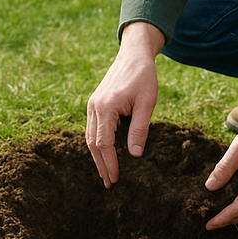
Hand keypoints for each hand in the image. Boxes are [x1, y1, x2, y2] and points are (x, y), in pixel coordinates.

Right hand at [86, 21, 165, 186]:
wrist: (133, 54)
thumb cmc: (144, 76)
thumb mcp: (147, 102)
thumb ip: (139, 129)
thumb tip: (135, 156)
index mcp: (106, 107)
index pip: (104, 144)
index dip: (110, 163)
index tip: (116, 179)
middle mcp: (94, 107)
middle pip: (93, 144)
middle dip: (101, 166)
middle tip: (109, 184)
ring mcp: (92, 106)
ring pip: (90, 138)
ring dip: (97, 158)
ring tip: (106, 174)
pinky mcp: (94, 105)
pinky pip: (92, 130)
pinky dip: (97, 146)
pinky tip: (104, 156)